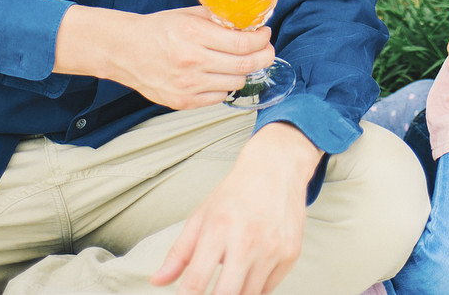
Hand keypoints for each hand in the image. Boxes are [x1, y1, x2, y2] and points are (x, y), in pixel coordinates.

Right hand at [56, 4, 275, 108]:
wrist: (126, 51)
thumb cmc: (158, 29)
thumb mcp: (188, 14)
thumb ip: (217, 18)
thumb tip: (247, 21)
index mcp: (193, 34)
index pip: (242, 44)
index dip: (261, 40)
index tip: (265, 34)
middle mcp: (191, 62)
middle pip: (244, 66)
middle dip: (264, 57)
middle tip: (267, 50)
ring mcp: (187, 85)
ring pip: (235, 83)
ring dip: (244, 71)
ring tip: (241, 61)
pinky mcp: (183, 102)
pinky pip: (219, 97)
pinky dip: (226, 85)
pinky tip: (220, 74)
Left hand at [152, 123, 320, 294]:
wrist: (277, 166)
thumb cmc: (236, 192)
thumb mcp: (202, 215)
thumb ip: (179, 252)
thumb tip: (157, 281)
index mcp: (219, 228)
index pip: (196, 282)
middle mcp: (247, 239)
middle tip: (209, 292)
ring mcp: (272, 248)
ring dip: (235, 294)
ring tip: (229, 279)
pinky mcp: (291, 253)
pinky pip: (269, 289)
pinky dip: (256, 288)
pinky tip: (250, 270)